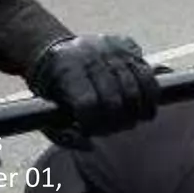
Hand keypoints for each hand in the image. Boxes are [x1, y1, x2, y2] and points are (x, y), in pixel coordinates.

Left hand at [27, 33, 159, 137]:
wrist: (55, 48)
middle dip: (116, 122)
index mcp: (66, 69)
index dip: (93, 123)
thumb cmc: (51, 87)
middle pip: (115, 99)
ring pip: (136, 89)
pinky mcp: (128, 46)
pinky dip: (149, 97)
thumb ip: (62, 134)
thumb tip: (89, 146)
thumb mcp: (44, 110)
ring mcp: (112, 49)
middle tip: (112, 128)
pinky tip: (143, 109)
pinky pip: (148, 76)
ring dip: (135, 113)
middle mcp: (91, 55)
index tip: (90, 130)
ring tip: (128, 121)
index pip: (89, 103)